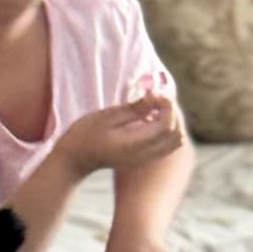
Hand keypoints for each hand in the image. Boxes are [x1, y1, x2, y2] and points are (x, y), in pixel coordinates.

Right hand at [54, 96, 183, 179]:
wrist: (75, 159)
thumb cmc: (85, 135)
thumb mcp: (107, 116)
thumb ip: (134, 108)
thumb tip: (156, 96)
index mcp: (135, 145)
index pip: (167, 125)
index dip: (167, 105)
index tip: (153, 92)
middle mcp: (145, 155)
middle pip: (176, 134)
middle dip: (172, 112)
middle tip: (156, 97)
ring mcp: (145, 159)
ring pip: (175, 141)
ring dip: (171, 120)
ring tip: (153, 107)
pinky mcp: (144, 158)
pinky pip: (167, 144)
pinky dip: (166, 129)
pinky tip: (149, 118)